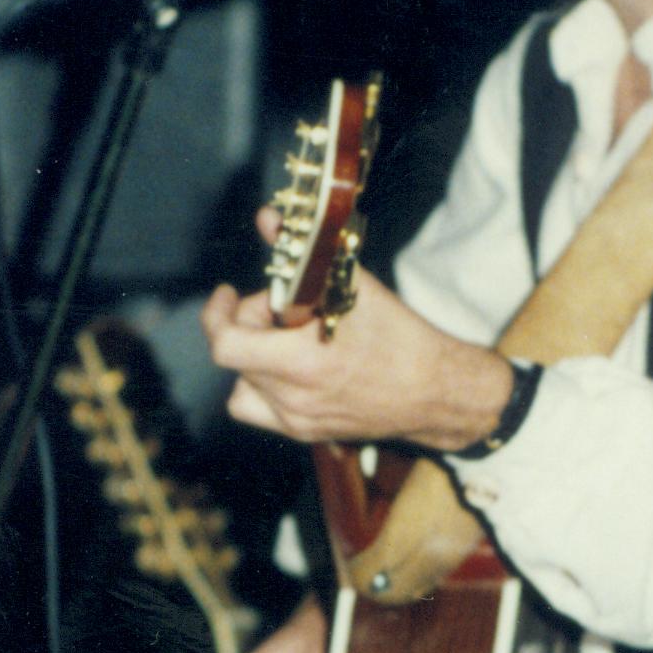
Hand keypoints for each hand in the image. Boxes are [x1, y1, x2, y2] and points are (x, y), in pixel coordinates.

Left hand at [201, 267, 512, 453]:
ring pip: (243, 381)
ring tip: (287, 341)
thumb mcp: (349, 284)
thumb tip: (268, 219)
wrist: (434, 391)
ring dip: (255, 355)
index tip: (226, 294)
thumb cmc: (399, 336)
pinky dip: (260, 386)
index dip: (217, 314)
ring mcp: (296, 419)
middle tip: (284, 309)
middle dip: (252, 322)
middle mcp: (293, 396)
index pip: (226, 343)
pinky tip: (285, 370)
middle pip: (237, 354)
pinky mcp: (303, 432)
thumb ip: (300, 253)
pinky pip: (256, 408)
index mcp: (301, 361)